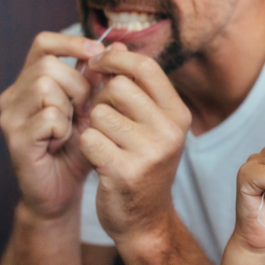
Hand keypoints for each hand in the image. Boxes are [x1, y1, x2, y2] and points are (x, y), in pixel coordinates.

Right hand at [0, 31, 104, 218]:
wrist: (62, 192)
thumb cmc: (78, 149)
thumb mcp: (93, 110)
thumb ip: (100, 80)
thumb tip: (118, 46)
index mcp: (30, 82)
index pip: (43, 43)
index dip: (71, 43)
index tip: (97, 53)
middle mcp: (14, 95)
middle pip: (48, 65)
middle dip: (78, 85)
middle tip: (85, 110)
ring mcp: (11, 117)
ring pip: (45, 86)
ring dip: (70, 107)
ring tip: (72, 127)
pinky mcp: (15, 139)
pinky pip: (48, 117)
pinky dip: (63, 129)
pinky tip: (62, 143)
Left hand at [79, 46, 191, 243]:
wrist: (145, 220)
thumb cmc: (142, 164)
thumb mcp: (150, 125)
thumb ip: (135, 88)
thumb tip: (111, 44)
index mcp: (178, 114)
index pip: (146, 67)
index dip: (116, 59)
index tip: (98, 63)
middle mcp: (170, 131)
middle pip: (118, 87)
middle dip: (101, 98)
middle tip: (102, 118)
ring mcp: (149, 152)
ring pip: (99, 113)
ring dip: (92, 126)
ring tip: (104, 143)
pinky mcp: (124, 171)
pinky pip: (89, 139)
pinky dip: (86, 147)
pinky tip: (98, 160)